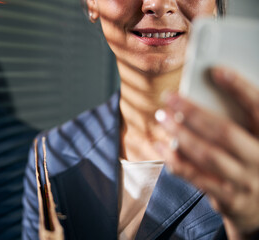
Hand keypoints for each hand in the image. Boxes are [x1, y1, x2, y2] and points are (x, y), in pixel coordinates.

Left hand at [155, 66, 258, 239]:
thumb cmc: (255, 165)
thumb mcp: (256, 141)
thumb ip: (240, 124)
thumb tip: (200, 101)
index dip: (240, 89)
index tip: (217, 71)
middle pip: (224, 132)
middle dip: (193, 112)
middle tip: (170, 97)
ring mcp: (245, 182)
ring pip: (207, 155)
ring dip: (180, 134)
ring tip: (162, 117)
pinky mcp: (228, 199)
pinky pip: (197, 178)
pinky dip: (175, 161)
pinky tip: (160, 147)